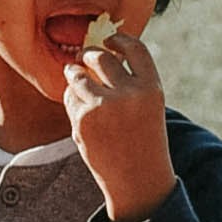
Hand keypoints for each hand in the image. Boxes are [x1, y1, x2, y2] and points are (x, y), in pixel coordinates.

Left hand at [64, 25, 175, 221]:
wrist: (138, 181)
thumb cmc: (143, 141)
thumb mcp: (148, 107)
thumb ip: (129, 81)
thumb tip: (96, 53)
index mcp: (152, 88)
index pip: (135, 48)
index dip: (119, 40)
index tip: (109, 41)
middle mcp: (129, 93)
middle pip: (100, 57)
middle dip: (88, 54)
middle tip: (84, 58)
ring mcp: (104, 107)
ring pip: (78, 76)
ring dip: (74, 76)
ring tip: (78, 83)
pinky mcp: (83, 121)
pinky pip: (70, 99)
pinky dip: (72, 102)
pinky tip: (84, 117)